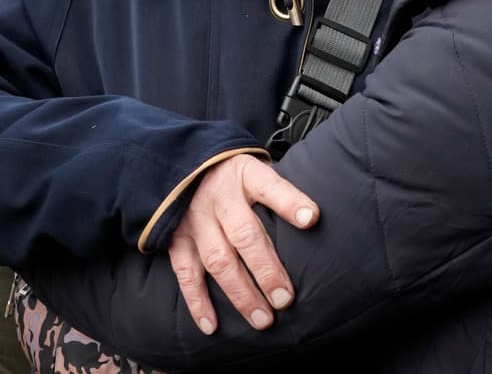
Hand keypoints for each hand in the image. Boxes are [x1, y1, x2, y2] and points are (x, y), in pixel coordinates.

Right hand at [167, 154, 317, 335]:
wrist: (182, 165)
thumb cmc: (233, 176)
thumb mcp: (255, 169)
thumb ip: (278, 192)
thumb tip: (314, 222)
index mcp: (244, 175)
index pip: (270, 187)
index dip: (291, 203)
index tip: (311, 219)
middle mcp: (219, 197)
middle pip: (245, 235)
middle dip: (267, 270)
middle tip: (285, 299)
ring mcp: (195, 219)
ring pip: (219, 260)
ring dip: (241, 294)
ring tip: (262, 319)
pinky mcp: (177, 238)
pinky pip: (186, 273)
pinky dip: (198, 301)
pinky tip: (212, 325)